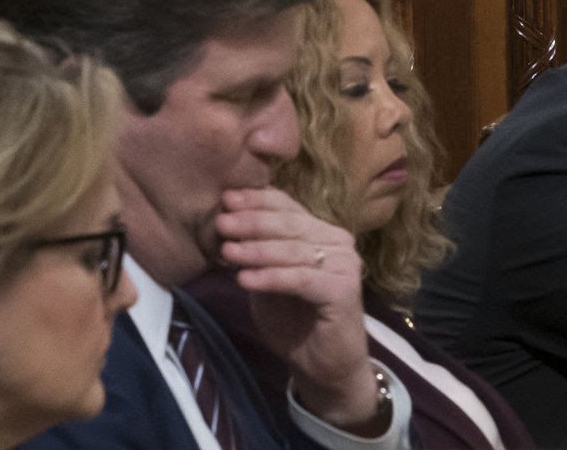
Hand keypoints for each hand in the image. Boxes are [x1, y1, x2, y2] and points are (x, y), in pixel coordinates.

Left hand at [217, 187, 382, 431]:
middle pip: (290, 225)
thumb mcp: (269, 281)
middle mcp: (339, 242)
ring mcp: (345, 264)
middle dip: (252, 222)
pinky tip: (244, 279)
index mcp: (322, 233)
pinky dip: (270, 278)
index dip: (257, 201)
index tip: (225, 198)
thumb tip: (226, 225)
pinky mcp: (344, 290)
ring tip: (227, 250)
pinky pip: (300, 279)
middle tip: (221, 223)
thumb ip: (257, 255)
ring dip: (256, 250)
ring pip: (293, 251)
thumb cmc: (295, 322)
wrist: (325, 368)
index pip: (288, 207)